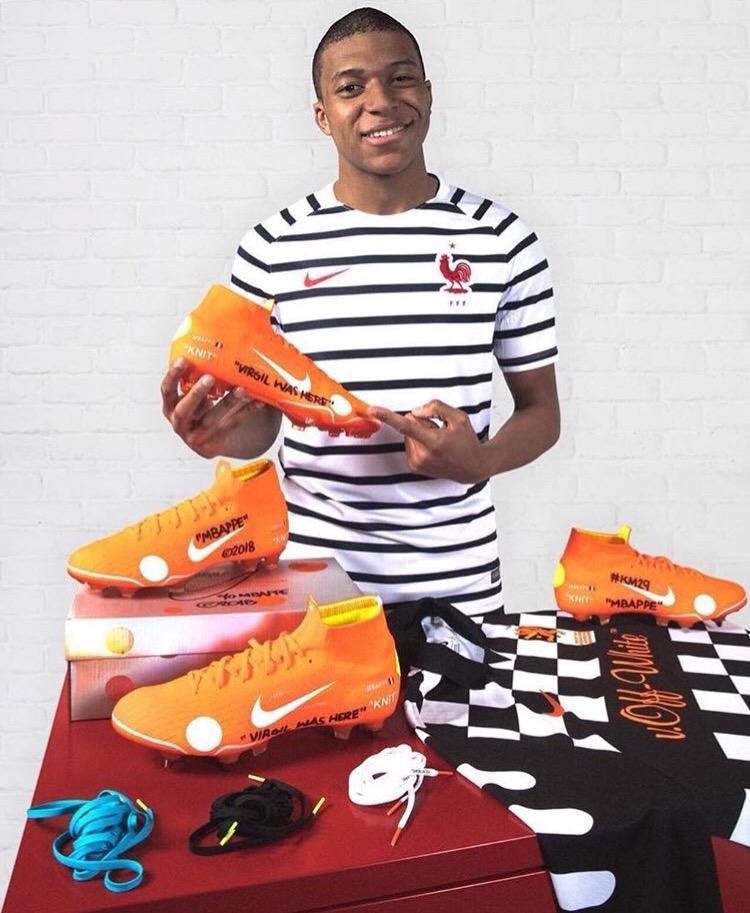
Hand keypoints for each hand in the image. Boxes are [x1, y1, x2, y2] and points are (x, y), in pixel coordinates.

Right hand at [161, 358, 278, 458]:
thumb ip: (196, 379)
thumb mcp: (193, 397)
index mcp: (170, 407)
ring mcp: (193, 437)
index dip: (173, 376)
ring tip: (241, 390)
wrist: (208, 441)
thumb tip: (216, 343)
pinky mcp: (211, 445)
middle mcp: (178, 423)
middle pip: (184, 409)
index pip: (166, 390)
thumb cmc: (200, 410)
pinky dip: (245, 413)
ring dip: (227, 403)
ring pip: (211, 420)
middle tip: (209, 377)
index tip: (184, 360)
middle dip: (197, 393)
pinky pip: (230, 426)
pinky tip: (257, 402)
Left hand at [369, 399, 489, 483]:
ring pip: (408, 435)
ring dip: (421, 435)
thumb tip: (415, 412)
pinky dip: (420, 443)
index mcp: (433, 441)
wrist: (471, 467)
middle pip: (409, 425)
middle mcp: (422, 455)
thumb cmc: (466, 442)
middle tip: (440, 432)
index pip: (405, 425)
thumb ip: (435, 407)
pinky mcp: (414, 467)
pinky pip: (409, 445)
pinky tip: (434, 449)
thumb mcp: (458, 417)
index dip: (387, 416)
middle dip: (422, 424)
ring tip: (438, 442)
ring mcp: (417, 463)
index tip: (373, 410)